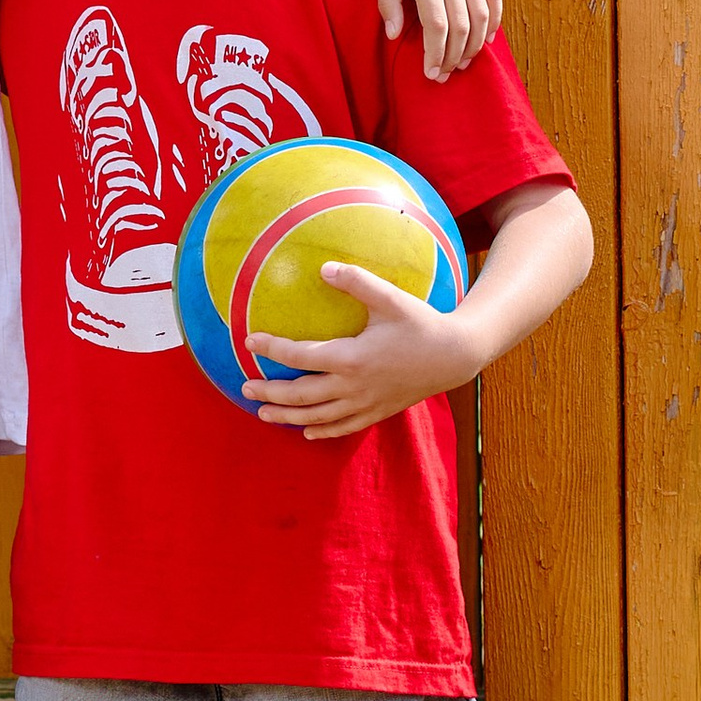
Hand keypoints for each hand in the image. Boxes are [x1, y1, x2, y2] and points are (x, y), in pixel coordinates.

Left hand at [243, 262, 467, 440]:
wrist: (455, 356)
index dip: (272, 349)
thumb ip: (356, 281)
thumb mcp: (390, 298)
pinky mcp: (378, 412)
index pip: (301, 356)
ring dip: (288, 417)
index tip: (248, 341)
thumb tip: (323, 268)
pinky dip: (323, 431)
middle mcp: (354, 386)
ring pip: (318, 417)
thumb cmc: (421, 323)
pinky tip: (307, 432)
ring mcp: (366, 404)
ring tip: (263, 415)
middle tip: (245, 388)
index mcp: (352, 358)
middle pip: (302, 395)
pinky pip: (344, 428)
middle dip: (270, 394)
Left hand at [366, 0, 500, 81]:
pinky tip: (487, 37)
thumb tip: (395, 36)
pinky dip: (494, 19)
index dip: (436, 53)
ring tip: (462, 62)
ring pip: (481, 14)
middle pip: (461, 26)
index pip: (437, 26)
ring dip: (474, 44)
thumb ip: (389, 2)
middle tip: (443, 75)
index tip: (430, 73)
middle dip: (453, 56)